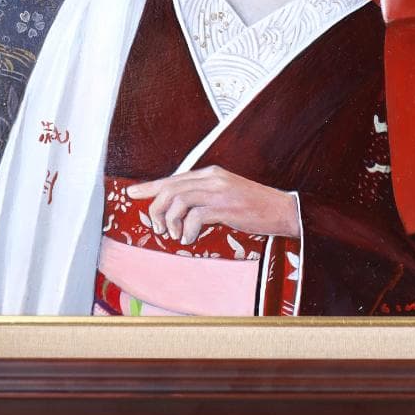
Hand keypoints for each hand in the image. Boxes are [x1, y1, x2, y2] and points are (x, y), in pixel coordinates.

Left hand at [126, 166, 299, 244]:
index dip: (150, 187)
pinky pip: (194, 218)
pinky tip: (192, 240)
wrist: (284, 210)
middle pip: (170, 189)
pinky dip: (187, 232)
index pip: (173, 178)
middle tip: (159, 230)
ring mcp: (218, 191)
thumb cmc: (254, 207)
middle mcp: (212, 178)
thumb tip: (178, 211)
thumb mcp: (226, 196)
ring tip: (176, 237)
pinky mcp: (225, 207)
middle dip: (156, 210)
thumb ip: (203, 198)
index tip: (131, 193)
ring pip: (177, 201)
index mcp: (210, 173)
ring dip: (170, 223)